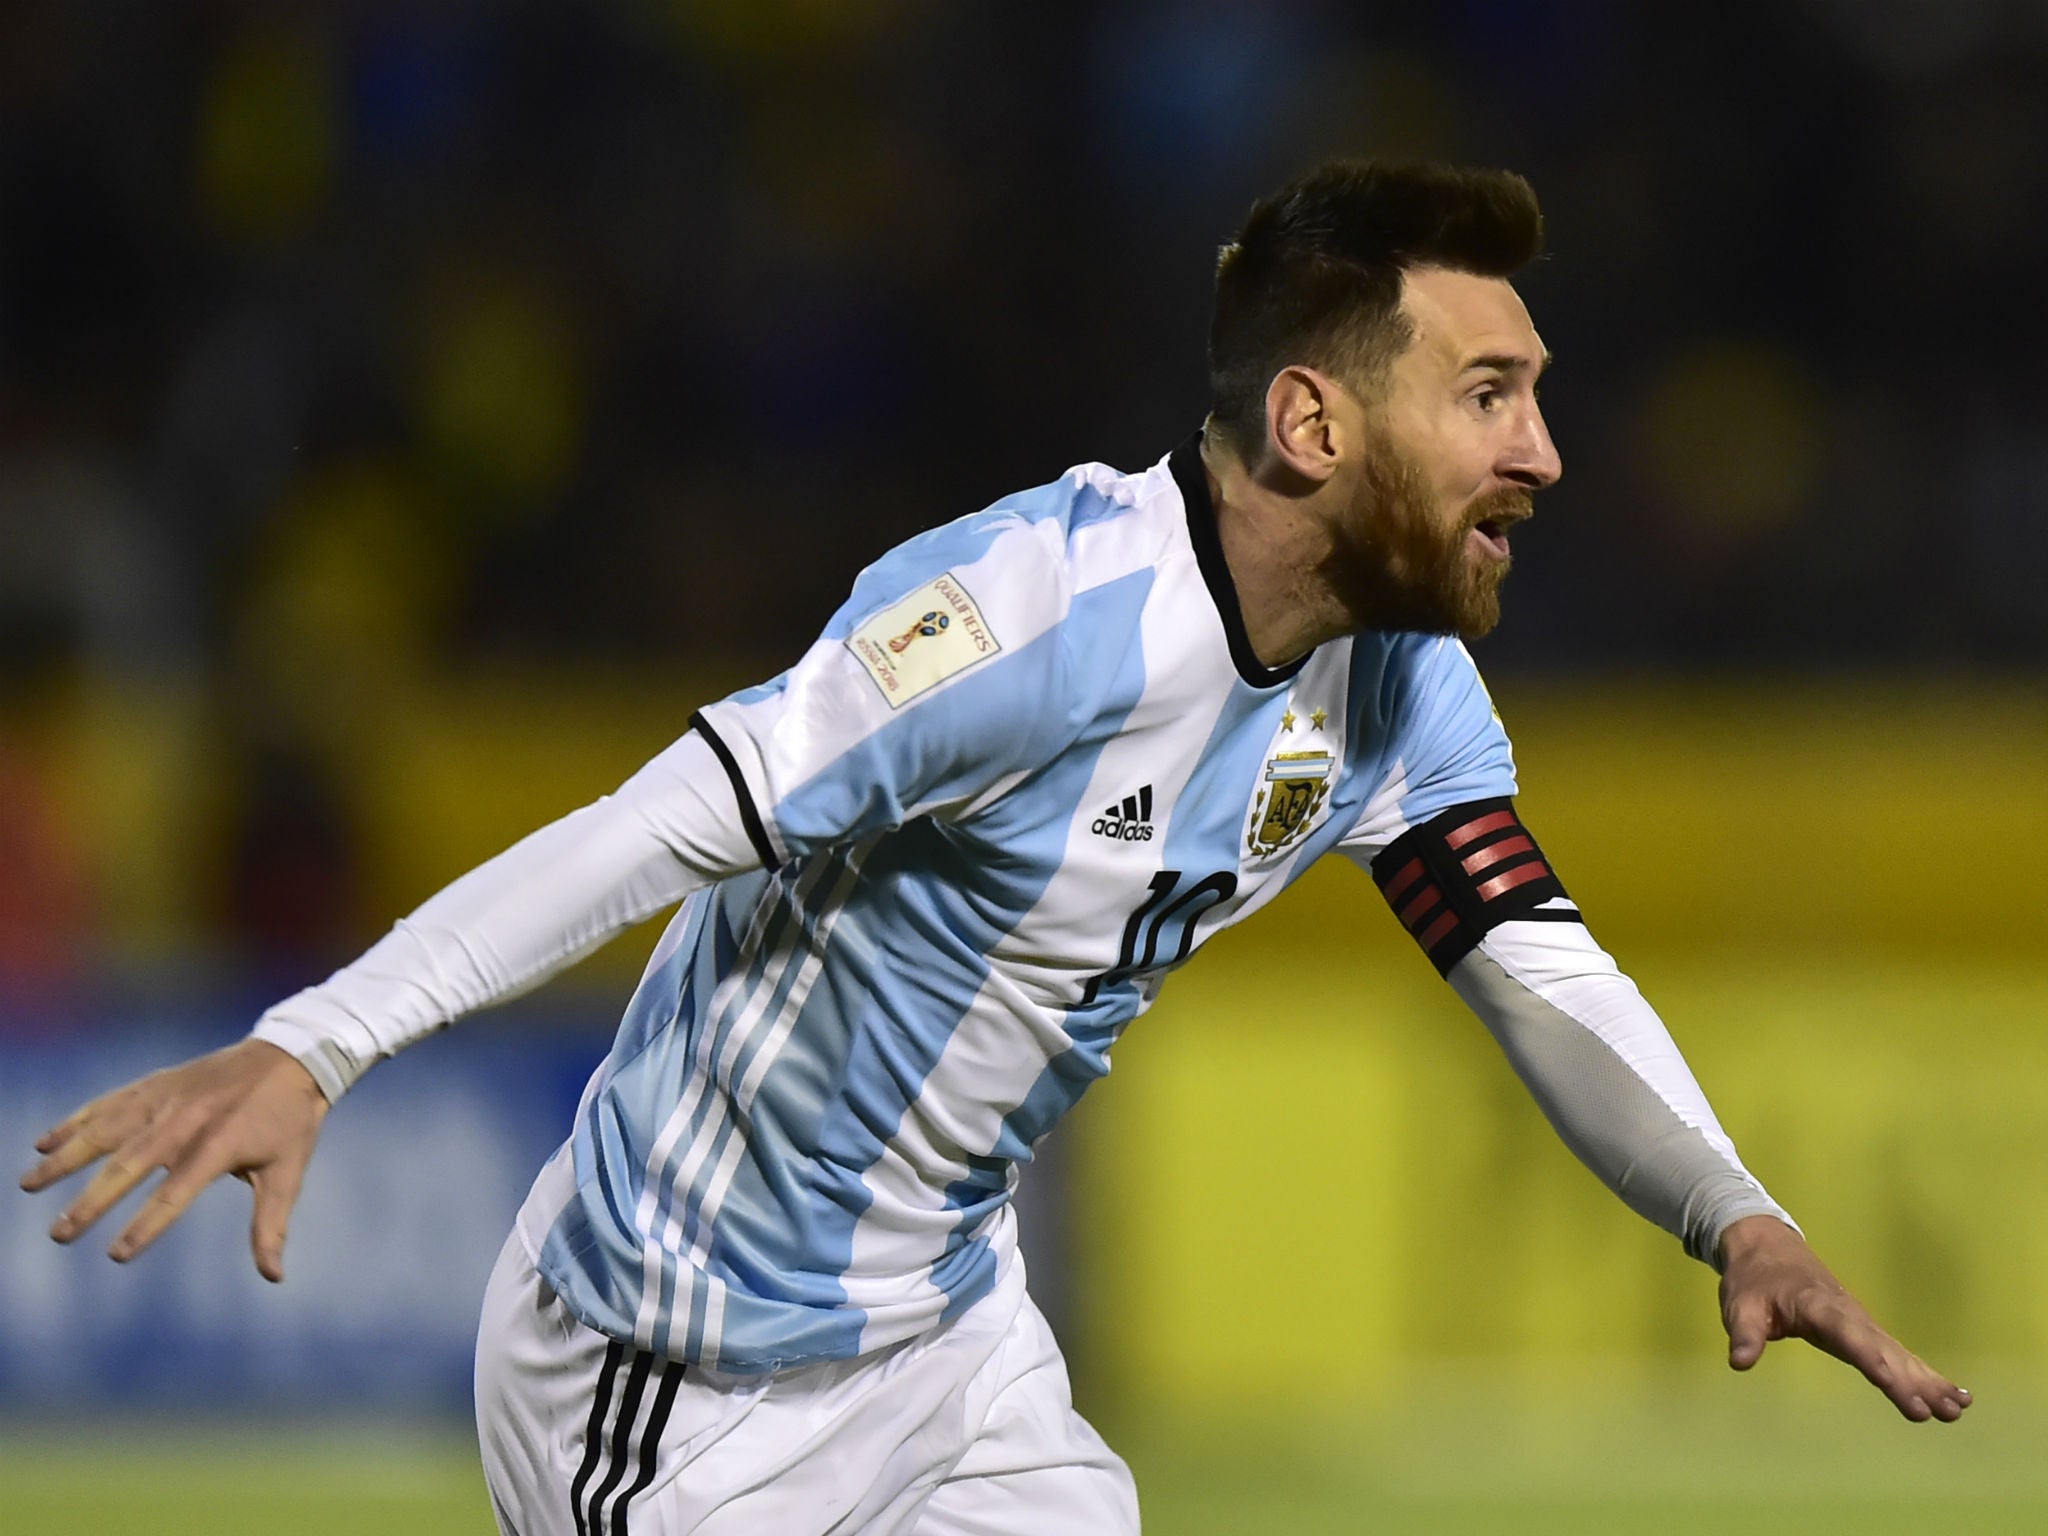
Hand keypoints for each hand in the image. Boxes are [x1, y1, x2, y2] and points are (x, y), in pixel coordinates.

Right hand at [18, 1038, 328, 1281]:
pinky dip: (75, 1121)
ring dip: (65, 1158)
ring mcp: (165, 1099)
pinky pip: (107, 1104)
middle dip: (91, 1202)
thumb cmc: (289, 1121)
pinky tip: (44, 1143)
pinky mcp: (155, 1084)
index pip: (175, 1195)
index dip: (146, 1225)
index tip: (116, 1255)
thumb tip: (273, 1277)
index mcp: (219, 1146)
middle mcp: (185, 1121)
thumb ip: (270, 1225)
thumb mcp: (288, 1172)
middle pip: (128, 1166)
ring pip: (105, 1130)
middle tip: (59, 1234)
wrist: (290, 1056)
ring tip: (28, 1185)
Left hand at [1717, 1214, 1969, 1422]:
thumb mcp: (1740, 1304)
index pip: (1848, 1337)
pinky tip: (1954, 1397)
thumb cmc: (1753, 1279)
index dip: (1873, 1363)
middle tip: (1941, 1412)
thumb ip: (1744, 1333)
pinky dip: (1925, 1373)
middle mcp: (1849, 1314)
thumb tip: (1739, 1362)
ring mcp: (1861, 1322)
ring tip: (1958, 1409)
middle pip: (1884, 1350)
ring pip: (1899, 1353)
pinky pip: (1899, 1354)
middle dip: (1912, 1381)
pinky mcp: (1865, 1330)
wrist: (1767, 1245)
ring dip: (1928, 1380)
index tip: (1895, 1387)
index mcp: (1818, 1306)